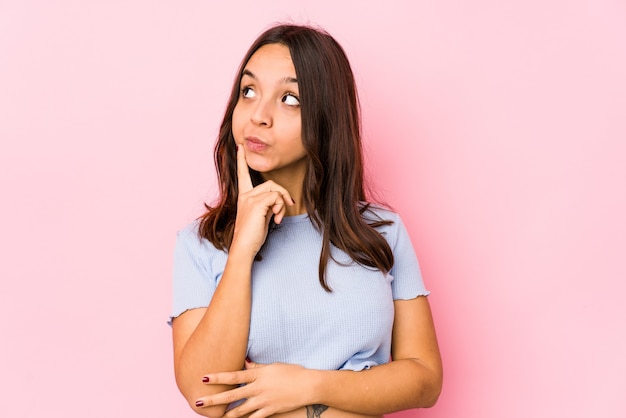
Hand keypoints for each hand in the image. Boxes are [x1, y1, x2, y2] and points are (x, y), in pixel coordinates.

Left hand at [194, 360, 314, 417]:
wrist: (309, 385)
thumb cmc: (292, 372)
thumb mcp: (273, 366)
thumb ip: (257, 367)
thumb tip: (245, 363)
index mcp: (258, 374)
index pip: (233, 375)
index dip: (218, 377)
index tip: (203, 378)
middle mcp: (258, 388)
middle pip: (231, 395)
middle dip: (214, 400)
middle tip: (198, 403)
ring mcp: (264, 401)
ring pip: (240, 411)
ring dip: (226, 415)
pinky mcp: (270, 411)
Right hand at [231, 145, 293, 257]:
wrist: (244, 247)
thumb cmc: (252, 235)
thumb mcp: (261, 217)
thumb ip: (267, 205)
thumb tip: (278, 202)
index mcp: (244, 197)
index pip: (242, 174)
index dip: (241, 160)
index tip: (240, 146)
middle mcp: (245, 195)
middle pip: (270, 183)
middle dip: (283, 195)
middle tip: (288, 207)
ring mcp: (249, 199)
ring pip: (274, 189)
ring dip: (282, 203)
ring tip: (278, 217)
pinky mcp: (256, 204)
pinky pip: (276, 198)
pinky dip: (280, 208)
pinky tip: (276, 220)